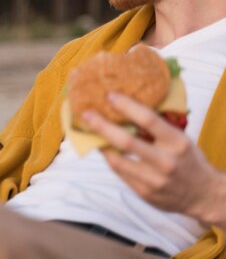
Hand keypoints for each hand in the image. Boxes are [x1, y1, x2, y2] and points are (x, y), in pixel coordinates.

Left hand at [82, 92, 224, 223]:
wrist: (203, 195)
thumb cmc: (187, 159)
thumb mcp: (181, 139)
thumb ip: (158, 127)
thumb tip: (126, 104)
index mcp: (177, 142)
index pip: (148, 120)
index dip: (126, 106)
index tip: (109, 95)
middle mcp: (166, 161)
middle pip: (126, 141)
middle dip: (102, 126)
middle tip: (86, 114)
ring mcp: (154, 180)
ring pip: (117, 160)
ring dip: (99, 144)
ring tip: (87, 130)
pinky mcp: (144, 193)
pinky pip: (119, 172)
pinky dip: (108, 158)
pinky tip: (102, 147)